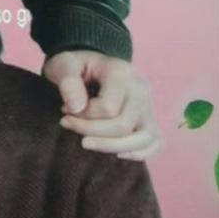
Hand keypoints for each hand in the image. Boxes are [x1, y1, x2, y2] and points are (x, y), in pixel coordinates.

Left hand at [43, 51, 161, 160]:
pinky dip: (138, 153)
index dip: (83, 115)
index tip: (65, 110)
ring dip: (111, 147)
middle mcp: (141, 89)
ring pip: (143, 139)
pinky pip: (155, 143)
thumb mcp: (63, 64)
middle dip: (91, 132)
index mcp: (122, 73)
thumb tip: (76, 107)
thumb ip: (68, 82)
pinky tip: (114, 153)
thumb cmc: (75, 67)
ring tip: (86, 143)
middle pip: (124, 126)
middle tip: (67, 124)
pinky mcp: (149, 120)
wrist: (88, 66)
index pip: (108, 108)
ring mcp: (148, 106)